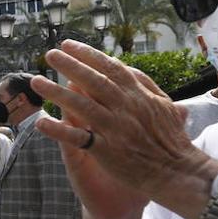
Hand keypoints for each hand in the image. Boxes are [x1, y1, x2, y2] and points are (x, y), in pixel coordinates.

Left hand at [32, 41, 212, 218]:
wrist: (179, 173)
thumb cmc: (172, 141)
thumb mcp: (167, 107)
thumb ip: (148, 86)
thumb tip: (129, 68)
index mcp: (139, 95)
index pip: (110, 68)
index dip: (88, 55)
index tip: (68, 45)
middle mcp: (125, 107)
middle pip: (93, 81)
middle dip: (70, 65)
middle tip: (49, 54)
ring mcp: (115, 128)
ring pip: (81, 105)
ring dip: (57, 92)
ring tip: (37, 81)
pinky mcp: (107, 150)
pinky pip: (78, 137)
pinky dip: (59, 129)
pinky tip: (41, 121)